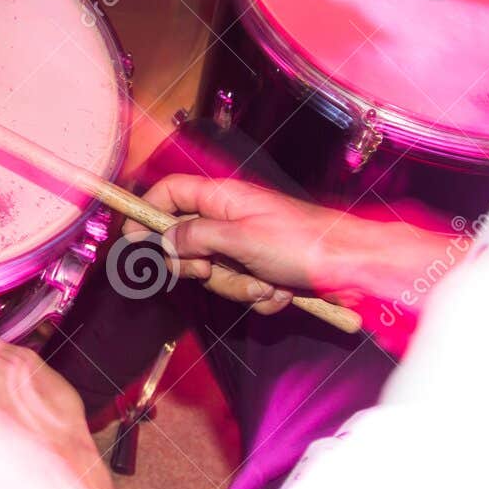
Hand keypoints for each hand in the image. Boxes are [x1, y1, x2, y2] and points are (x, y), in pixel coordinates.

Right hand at [121, 174, 378, 312]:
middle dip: (196, 266)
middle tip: (209, 270)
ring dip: (235, 286)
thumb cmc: (306, 243)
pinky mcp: (262, 269)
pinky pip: (240, 287)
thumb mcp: (240, 238)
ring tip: (264, 285)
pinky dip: (257, 296)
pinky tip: (279, 291)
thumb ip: (195, 236)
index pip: (169, 193)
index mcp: (223, 198)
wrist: (356, 267)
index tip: (132, 238)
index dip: (146, 212)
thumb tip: (165, 241)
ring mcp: (246, 245)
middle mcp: (231, 219)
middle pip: (185, 241)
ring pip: (213, 271)